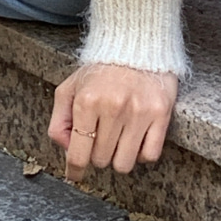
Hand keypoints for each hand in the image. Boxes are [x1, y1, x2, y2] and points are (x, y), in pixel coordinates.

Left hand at [48, 63, 177, 182]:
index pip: (78, 153)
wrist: (136, 45)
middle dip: (97, 155)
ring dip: (118, 158)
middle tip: (101, 139)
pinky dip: (141, 154)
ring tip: (118, 140)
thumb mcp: (70, 88)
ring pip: (125, 164)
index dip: (75, 170)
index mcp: (86, 101)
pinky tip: (136, 139)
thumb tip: (67, 150)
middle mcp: (112, 107)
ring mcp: (138, 112)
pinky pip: (149, 155)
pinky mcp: (160, 114)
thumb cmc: (100, 70)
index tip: (76, 175)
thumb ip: (60, 121)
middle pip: (101, 160)